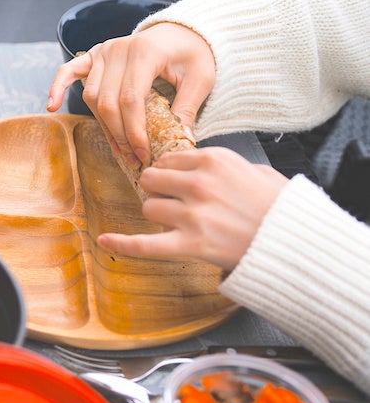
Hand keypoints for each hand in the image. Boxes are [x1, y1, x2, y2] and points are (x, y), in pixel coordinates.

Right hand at [46, 22, 215, 167]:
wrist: (181, 32)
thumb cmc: (192, 54)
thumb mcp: (200, 79)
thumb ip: (187, 108)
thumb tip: (183, 140)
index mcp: (144, 52)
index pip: (130, 99)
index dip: (134, 131)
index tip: (143, 154)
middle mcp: (118, 49)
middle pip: (107, 101)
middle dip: (119, 134)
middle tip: (134, 158)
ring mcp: (103, 51)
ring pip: (91, 96)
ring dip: (103, 125)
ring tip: (119, 148)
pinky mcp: (93, 54)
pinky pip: (69, 71)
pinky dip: (58, 87)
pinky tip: (51, 106)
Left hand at [97, 148, 288, 269]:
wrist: (297, 244)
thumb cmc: (280, 209)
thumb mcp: (257, 172)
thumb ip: (225, 165)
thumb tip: (201, 165)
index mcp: (215, 160)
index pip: (169, 158)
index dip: (170, 172)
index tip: (177, 181)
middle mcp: (200, 183)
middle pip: (152, 180)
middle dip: (159, 191)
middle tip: (176, 203)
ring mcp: (193, 214)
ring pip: (149, 208)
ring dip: (159, 216)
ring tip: (182, 225)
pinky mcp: (191, 245)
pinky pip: (146, 244)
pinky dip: (123, 244)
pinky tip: (105, 241)